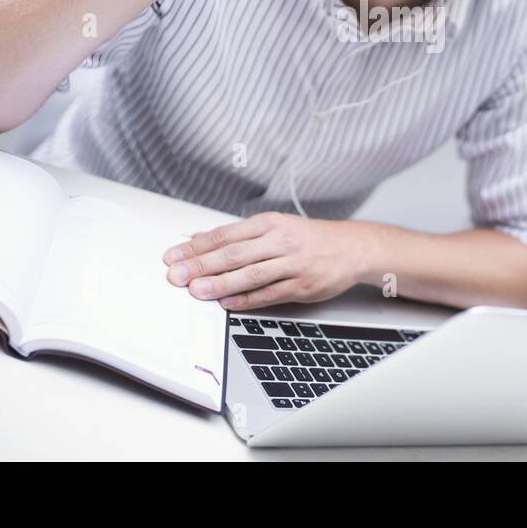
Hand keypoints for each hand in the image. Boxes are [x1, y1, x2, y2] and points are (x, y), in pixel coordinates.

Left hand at [162, 211, 366, 310]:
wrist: (352, 248)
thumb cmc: (309, 238)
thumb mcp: (275, 226)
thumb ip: (238, 235)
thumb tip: (200, 239)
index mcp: (269, 223)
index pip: (225, 235)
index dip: (196, 246)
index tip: (174, 255)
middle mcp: (280, 241)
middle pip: (233, 254)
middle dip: (200, 265)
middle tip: (176, 274)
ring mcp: (292, 264)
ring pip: (249, 274)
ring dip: (219, 284)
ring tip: (196, 291)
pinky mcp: (302, 286)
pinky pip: (269, 294)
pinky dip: (246, 300)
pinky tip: (227, 304)